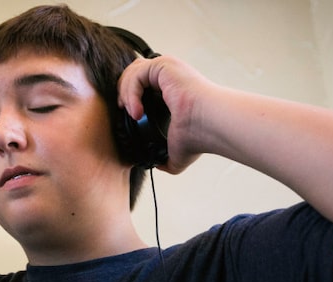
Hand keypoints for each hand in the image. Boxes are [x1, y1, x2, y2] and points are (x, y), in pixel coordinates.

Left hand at [117, 55, 209, 173]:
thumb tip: (159, 164)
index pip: (142, 83)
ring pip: (132, 71)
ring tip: (132, 114)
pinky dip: (131, 92)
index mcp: (173, 89)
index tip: (130, 117)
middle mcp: (170, 76)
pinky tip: (137, 111)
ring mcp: (168, 68)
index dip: (129, 97)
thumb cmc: (200, 136)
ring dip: (125, 93)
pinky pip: (137, 74)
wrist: (209, 126)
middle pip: (133, 73)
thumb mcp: (177, 151)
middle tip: (124, 112)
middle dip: (123, 91)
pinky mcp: (165, 66)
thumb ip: (166, 156)